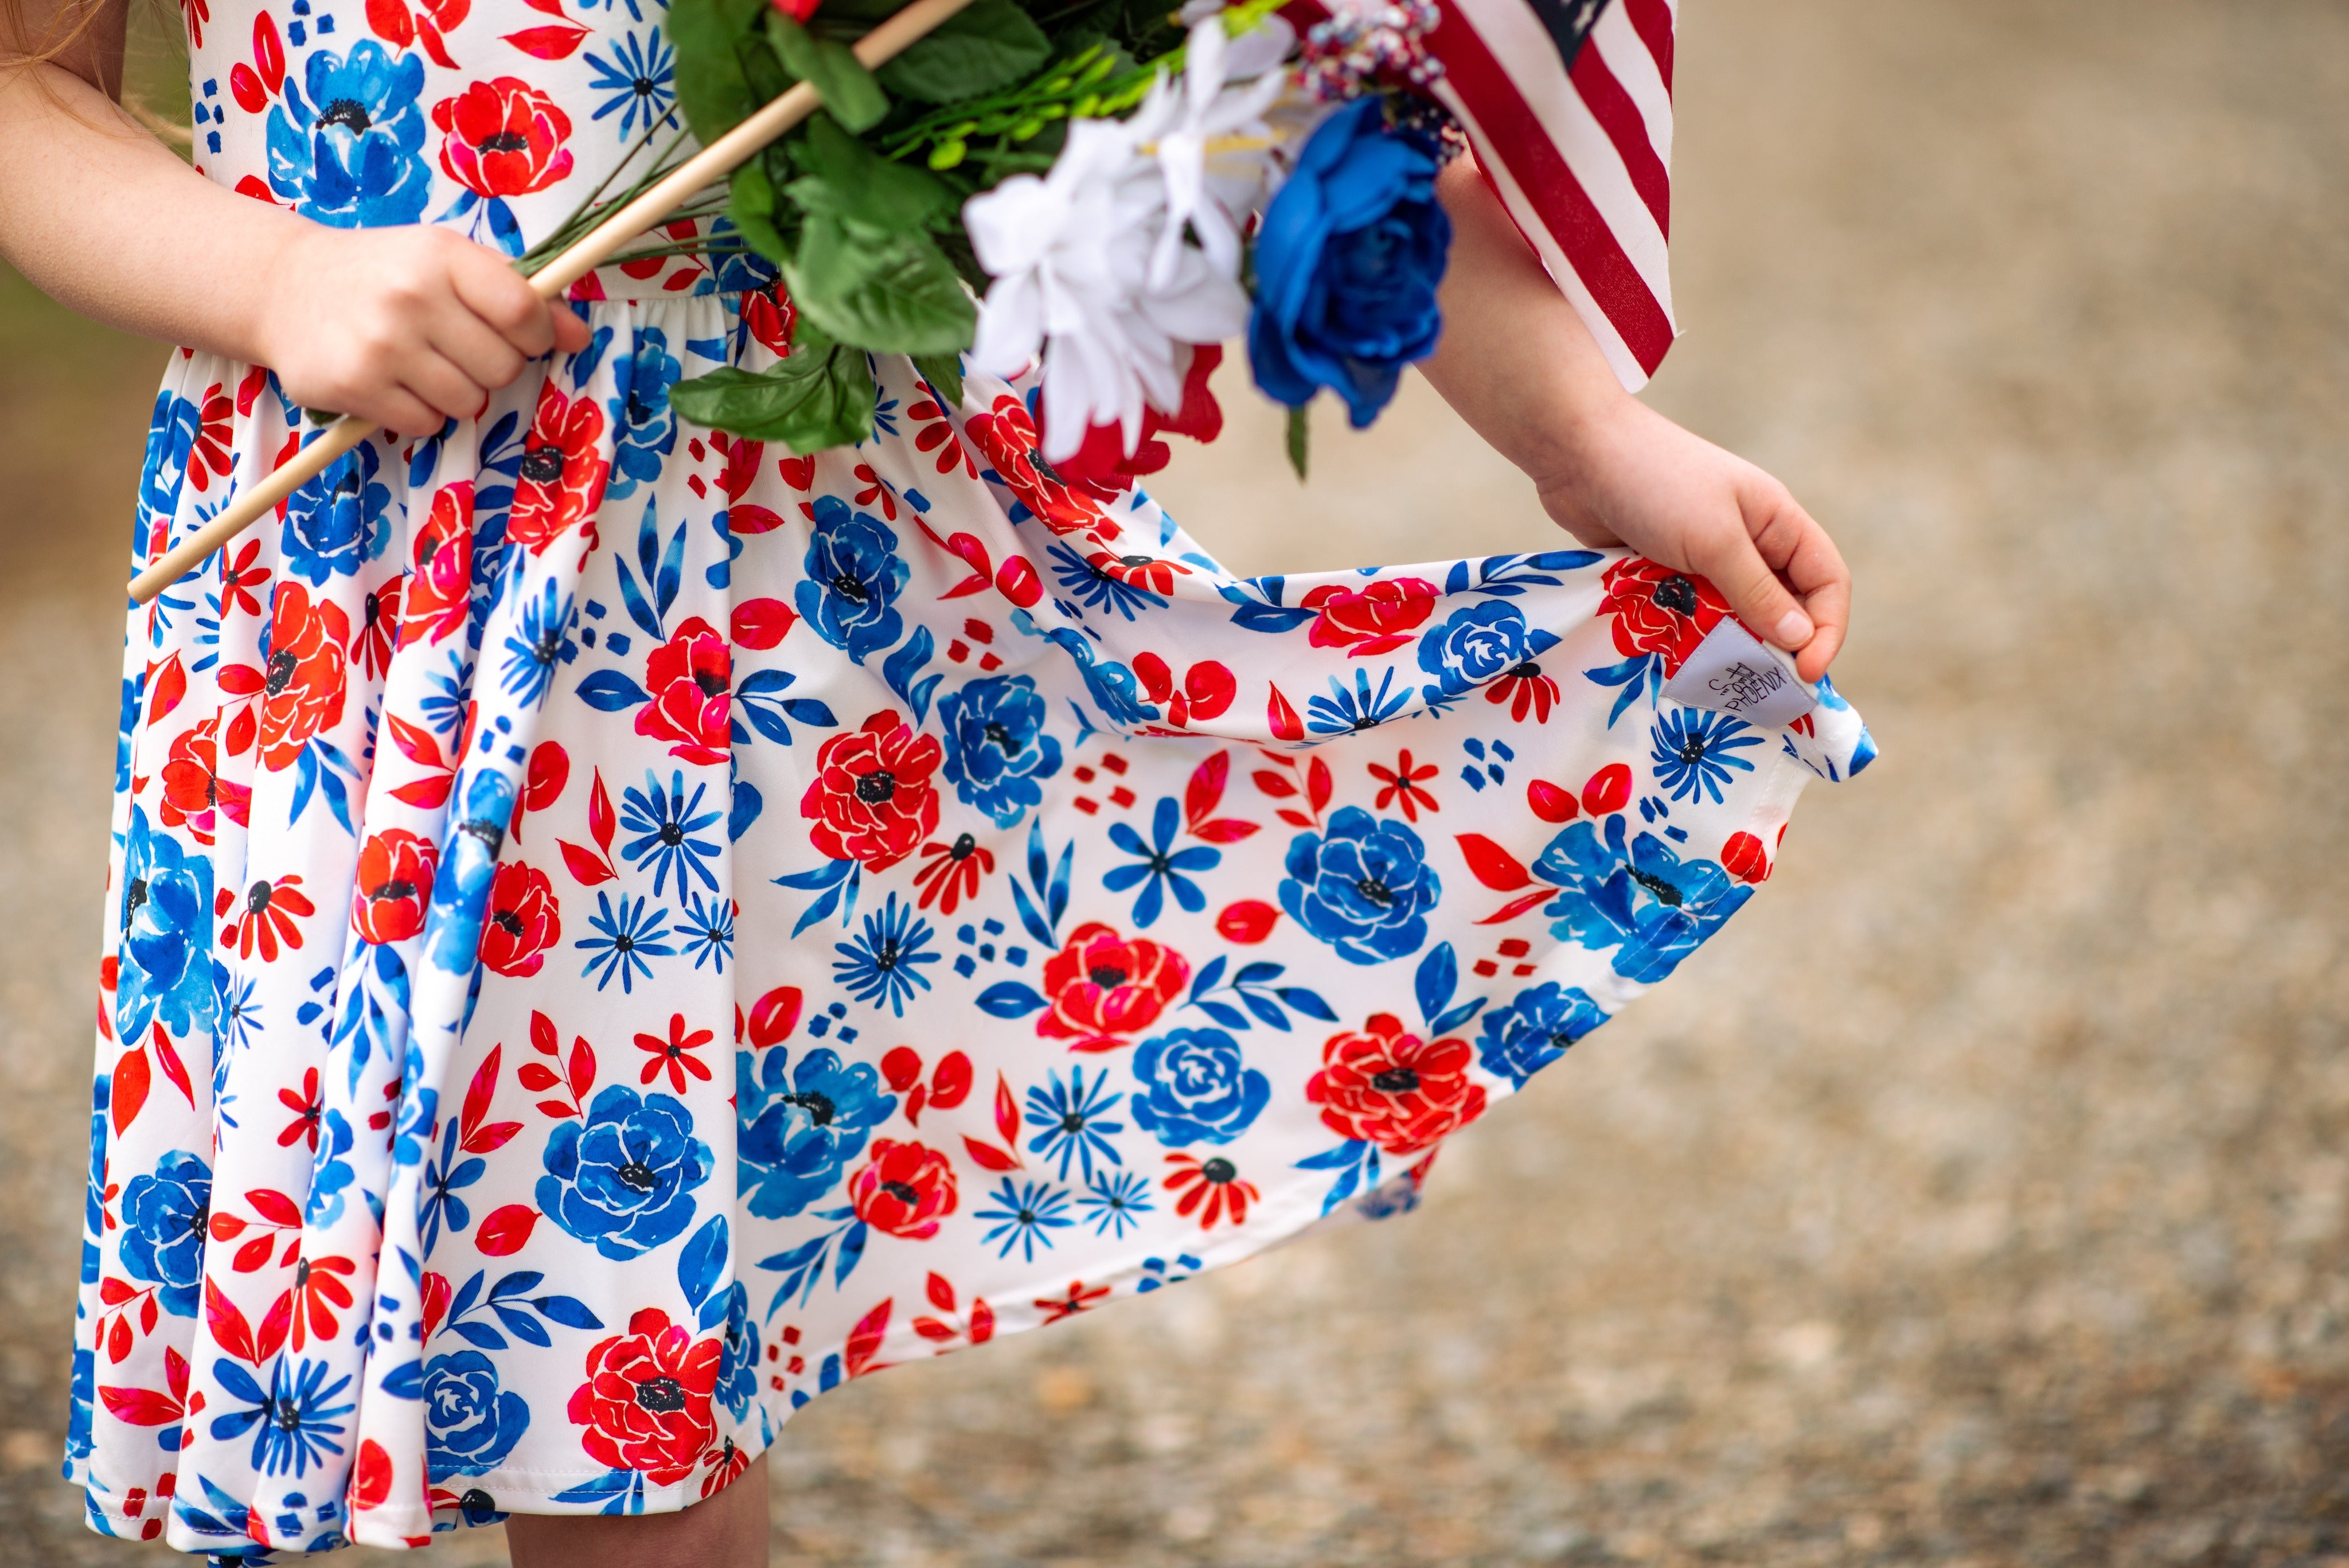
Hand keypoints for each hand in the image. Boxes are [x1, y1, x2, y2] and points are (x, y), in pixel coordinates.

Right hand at [253, 223, 590, 438]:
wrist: (285, 286)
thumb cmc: (385, 274)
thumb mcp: (448, 263)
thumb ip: (517, 295)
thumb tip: (580, 336)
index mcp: (441, 256)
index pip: (524, 311)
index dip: (537, 335)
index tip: (521, 336)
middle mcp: (410, 297)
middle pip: (503, 368)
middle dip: (492, 367)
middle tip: (457, 348)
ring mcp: (380, 344)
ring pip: (468, 403)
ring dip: (456, 393)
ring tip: (422, 363)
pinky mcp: (353, 386)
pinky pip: (426, 424)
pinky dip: (420, 412)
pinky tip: (394, 381)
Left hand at [1531, 397, 1848, 681]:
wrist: (1576, 454)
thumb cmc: (1654, 483)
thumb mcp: (1714, 540)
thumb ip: (1756, 591)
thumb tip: (1799, 640)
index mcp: (1776, 522)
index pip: (1826, 582)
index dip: (1826, 630)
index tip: (1806, 675)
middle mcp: (1747, 541)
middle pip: (1781, 606)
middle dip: (1776, 649)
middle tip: (1761, 694)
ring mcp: (1704, 557)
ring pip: (1732, 618)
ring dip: (1727, 648)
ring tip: (1717, 683)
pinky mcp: (1664, 572)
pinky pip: (1688, 616)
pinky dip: (1687, 639)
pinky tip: (1678, 665)